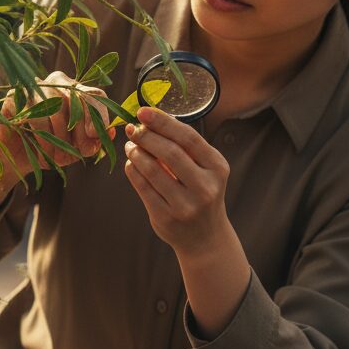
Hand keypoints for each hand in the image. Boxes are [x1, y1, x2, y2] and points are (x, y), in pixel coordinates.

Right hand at [0, 70, 108, 175]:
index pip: (95, 96)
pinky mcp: (15, 96)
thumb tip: (112, 133)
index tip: (94, 135)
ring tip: (57, 159)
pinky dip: (42, 137)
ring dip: (59, 139)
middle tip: (75, 155)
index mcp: (78, 91)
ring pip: (56, 109)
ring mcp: (35, 86)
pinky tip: (43, 153)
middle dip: (79, 133)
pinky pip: (34, 115)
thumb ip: (93, 142)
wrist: (16, 158)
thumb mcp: (76, 149)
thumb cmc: (50, 150)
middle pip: (77, 100)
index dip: (97, 115)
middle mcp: (59, 83)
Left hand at [122, 106, 230, 253]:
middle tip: (133, 128)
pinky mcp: (166, 218)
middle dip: (147, 136)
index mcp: (217, 167)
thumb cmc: (202, 193)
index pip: (188, 138)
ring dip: (136, 153)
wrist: (205, 236)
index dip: (163, 122)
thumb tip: (150, 121)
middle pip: (170, 153)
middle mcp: (205, 187)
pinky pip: (143, 188)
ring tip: (131, 145)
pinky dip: (133, 171)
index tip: (143, 111)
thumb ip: (184, 148)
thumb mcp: (205, 169)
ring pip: (152, 171)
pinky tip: (131, 163)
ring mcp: (185, 205)